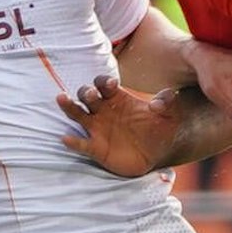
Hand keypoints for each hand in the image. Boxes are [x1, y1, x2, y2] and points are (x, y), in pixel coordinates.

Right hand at [57, 74, 181, 177]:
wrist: (159, 150)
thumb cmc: (160, 126)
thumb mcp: (170, 112)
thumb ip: (167, 102)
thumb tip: (161, 101)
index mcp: (117, 98)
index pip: (103, 84)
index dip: (104, 81)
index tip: (111, 83)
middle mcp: (103, 110)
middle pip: (87, 96)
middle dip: (86, 92)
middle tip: (89, 94)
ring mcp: (97, 129)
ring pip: (77, 114)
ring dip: (69, 106)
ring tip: (61, 99)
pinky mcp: (96, 148)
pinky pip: (81, 144)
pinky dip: (73, 142)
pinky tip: (65, 138)